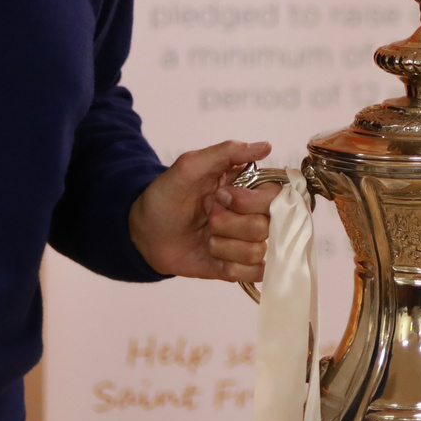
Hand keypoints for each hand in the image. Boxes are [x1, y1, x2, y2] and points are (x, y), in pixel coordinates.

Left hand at [128, 139, 279, 282]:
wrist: (144, 234)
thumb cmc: (166, 196)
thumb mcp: (190, 166)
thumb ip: (227, 152)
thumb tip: (266, 146)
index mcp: (247, 188)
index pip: (275, 196)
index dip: (250, 201)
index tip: (222, 196)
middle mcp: (252, 215)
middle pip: (265, 226)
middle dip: (229, 223)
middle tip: (208, 217)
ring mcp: (246, 243)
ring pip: (257, 251)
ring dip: (224, 246)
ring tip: (207, 237)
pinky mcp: (239, 267)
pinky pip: (254, 273)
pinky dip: (231, 267)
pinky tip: (214, 257)